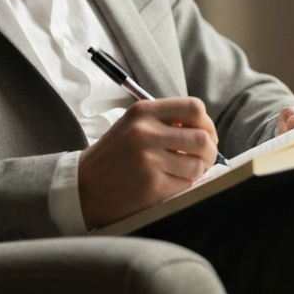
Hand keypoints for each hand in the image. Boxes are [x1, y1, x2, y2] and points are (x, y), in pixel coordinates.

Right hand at [77, 97, 217, 229]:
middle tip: (202, 158)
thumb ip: (164, 121)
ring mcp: (149, 160)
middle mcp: (146, 132)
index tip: (205, 135)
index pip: (194, 108)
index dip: (207, 123)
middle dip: (209, 151)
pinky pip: (186, 185)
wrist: (84, 185)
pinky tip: (168, 184)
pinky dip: (183, 186)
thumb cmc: (114, 155)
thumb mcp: (133, 125)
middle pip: (203, 138)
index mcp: (143, 112)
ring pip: (198, 164)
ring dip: (197, 171)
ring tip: (182, 172)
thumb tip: (205, 130)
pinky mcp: (152, 185)